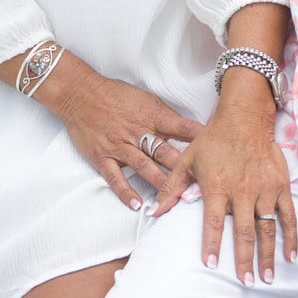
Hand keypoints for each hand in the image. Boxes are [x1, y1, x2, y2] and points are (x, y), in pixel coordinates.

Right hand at [42, 56, 203, 211]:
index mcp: (151, 115)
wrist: (80, 93)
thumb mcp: (145, 98)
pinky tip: (138, 204)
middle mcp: (137, 132)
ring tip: (176, 200)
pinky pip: (116, 178)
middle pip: (165, 152)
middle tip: (201, 185)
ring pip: (145, 167)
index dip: (199, 139)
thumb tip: (187, 130)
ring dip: (161, 184)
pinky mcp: (102, 156)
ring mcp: (119, 146)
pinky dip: (126, 192)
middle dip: (184, 169)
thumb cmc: (114, 94)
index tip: (216, 151)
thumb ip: (164, 116)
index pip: (181, 127)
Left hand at [154, 92, 296, 284]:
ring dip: (268, 255)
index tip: (211, 264)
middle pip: (244, 231)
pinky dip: (291, 236)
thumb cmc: (214, 140)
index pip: (214, 221)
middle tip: (246, 282)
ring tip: (267, 277)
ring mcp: (264, 189)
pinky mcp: (280, 186)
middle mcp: (242, 190)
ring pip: (267, 228)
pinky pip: (288, 215)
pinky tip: (291, 255)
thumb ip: (171, 188)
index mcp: (217, 186)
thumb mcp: (187, 160)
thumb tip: (154, 211)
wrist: (244, 118)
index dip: (212, 243)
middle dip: (245, 259)